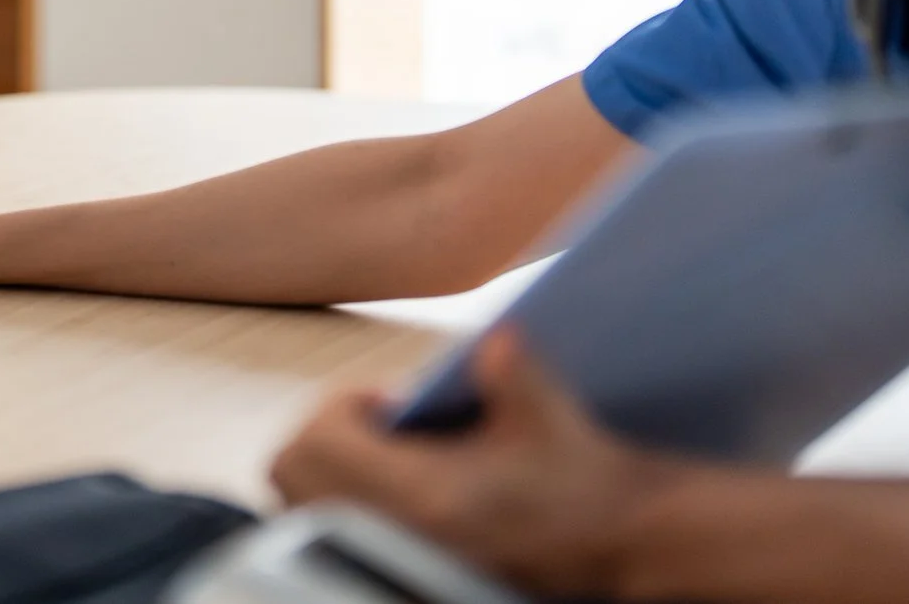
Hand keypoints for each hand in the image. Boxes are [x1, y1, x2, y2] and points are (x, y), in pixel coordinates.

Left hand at [268, 328, 684, 599]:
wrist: (619, 542)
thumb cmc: (583, 474)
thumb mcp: (548, 415)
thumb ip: (512, 371)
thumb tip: (498, 337)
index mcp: (428, 499)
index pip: (319, 441)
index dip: (342, 406)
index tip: (390, 401)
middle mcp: (400, 539)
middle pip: (290, 473)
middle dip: (321, 433)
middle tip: (377, 423)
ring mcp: (396, 561)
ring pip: (302, 505)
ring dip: (327, 466)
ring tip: (386, 451)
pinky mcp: (403, 571)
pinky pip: (331, 529)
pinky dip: (343, 501)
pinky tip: (397, 486)